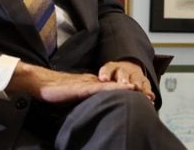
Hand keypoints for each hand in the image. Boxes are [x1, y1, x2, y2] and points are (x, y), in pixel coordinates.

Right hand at [7, 61, 137, 103]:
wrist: (41, 83)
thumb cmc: (55, 92)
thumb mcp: (74, 97)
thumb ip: (85, 101)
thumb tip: (94, 111)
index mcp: (92, 84)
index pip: (114, 88)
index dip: (129, 91)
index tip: (144, 97)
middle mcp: (94, 81)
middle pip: (117, 85)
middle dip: (135, 90)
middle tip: (151, 97)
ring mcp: (89, 83)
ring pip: (113, 85)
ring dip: (129, 88)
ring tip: (144, 92)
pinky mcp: (83, 87)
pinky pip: (102, 88)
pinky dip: (115, 88)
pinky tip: (125, 89)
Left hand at [99, 60, 154, 101]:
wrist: (128, 67)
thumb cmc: (110, 78)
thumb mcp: (101, 78)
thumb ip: (94, 84)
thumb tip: (79, 91)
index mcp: (111, 68)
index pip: (107, 68)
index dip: (105, 74)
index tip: (102, 79)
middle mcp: (123, 70)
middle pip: (123, 73)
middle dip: (123, 78)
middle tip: (124, 84)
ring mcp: (134, 74)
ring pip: (136, 78)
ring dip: (137, 84)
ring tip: (137, 89)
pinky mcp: (143, 81)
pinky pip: (146, 86)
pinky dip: (148, 91)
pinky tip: (150, 97)